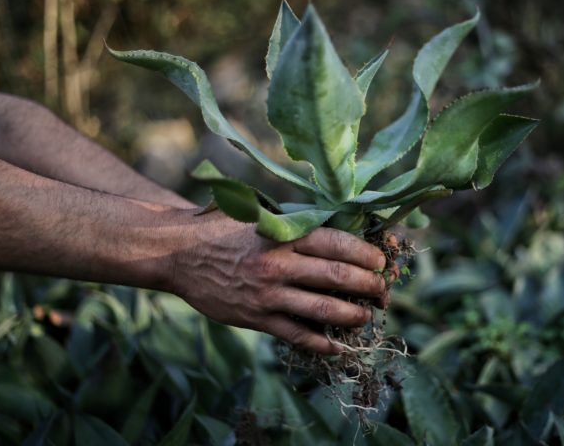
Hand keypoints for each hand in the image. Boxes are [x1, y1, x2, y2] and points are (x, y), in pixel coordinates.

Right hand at [167, 211, 386, 353]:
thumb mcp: (262, 217)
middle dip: (368, 285)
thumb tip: (341, 231)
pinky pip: (296, 334)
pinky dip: (321, 342)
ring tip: (365, 316)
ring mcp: (268, 293)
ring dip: (352, 315)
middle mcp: (279, 263)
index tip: (380, 261)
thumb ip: (297, 225)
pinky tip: (337, 346)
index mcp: (284, 234)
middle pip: (336, 276)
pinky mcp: (256, 317)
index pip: (337, 243)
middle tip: (382, 290)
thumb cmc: (225, 230)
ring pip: (322, 308)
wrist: (181, 253)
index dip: (365, 254)